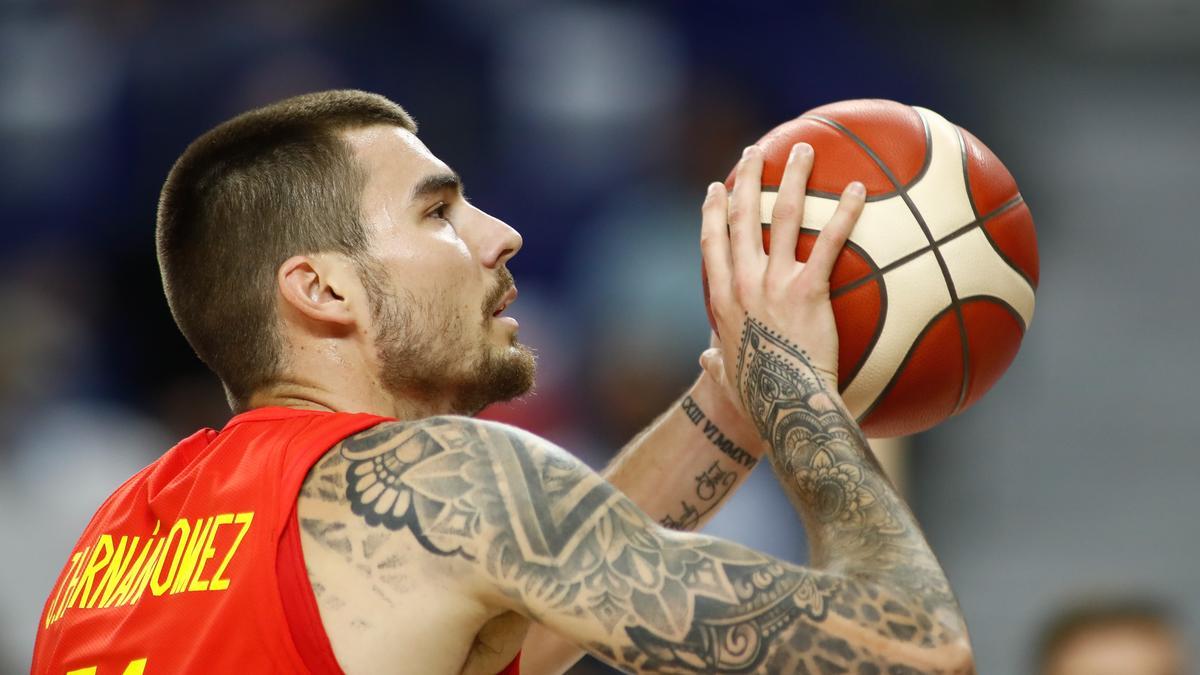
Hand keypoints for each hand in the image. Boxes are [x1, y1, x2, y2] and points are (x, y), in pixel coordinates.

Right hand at [700, 143, 865, 418]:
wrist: (783, 407)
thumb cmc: (756, 402)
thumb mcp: (725, 378)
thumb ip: (714, 364)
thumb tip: (706, 361)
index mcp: (723, 300)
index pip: (712, 244)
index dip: (713, 213)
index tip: (716, 189)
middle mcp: (744, 283)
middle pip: (742, 218)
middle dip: (748, 179)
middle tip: (755, 153)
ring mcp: (774, 283)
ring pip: (784, 216)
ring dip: (793, 178)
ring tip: (803, 150)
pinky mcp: (808, 290)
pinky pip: (830, 243)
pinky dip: (845, 212)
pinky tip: (860, 189)